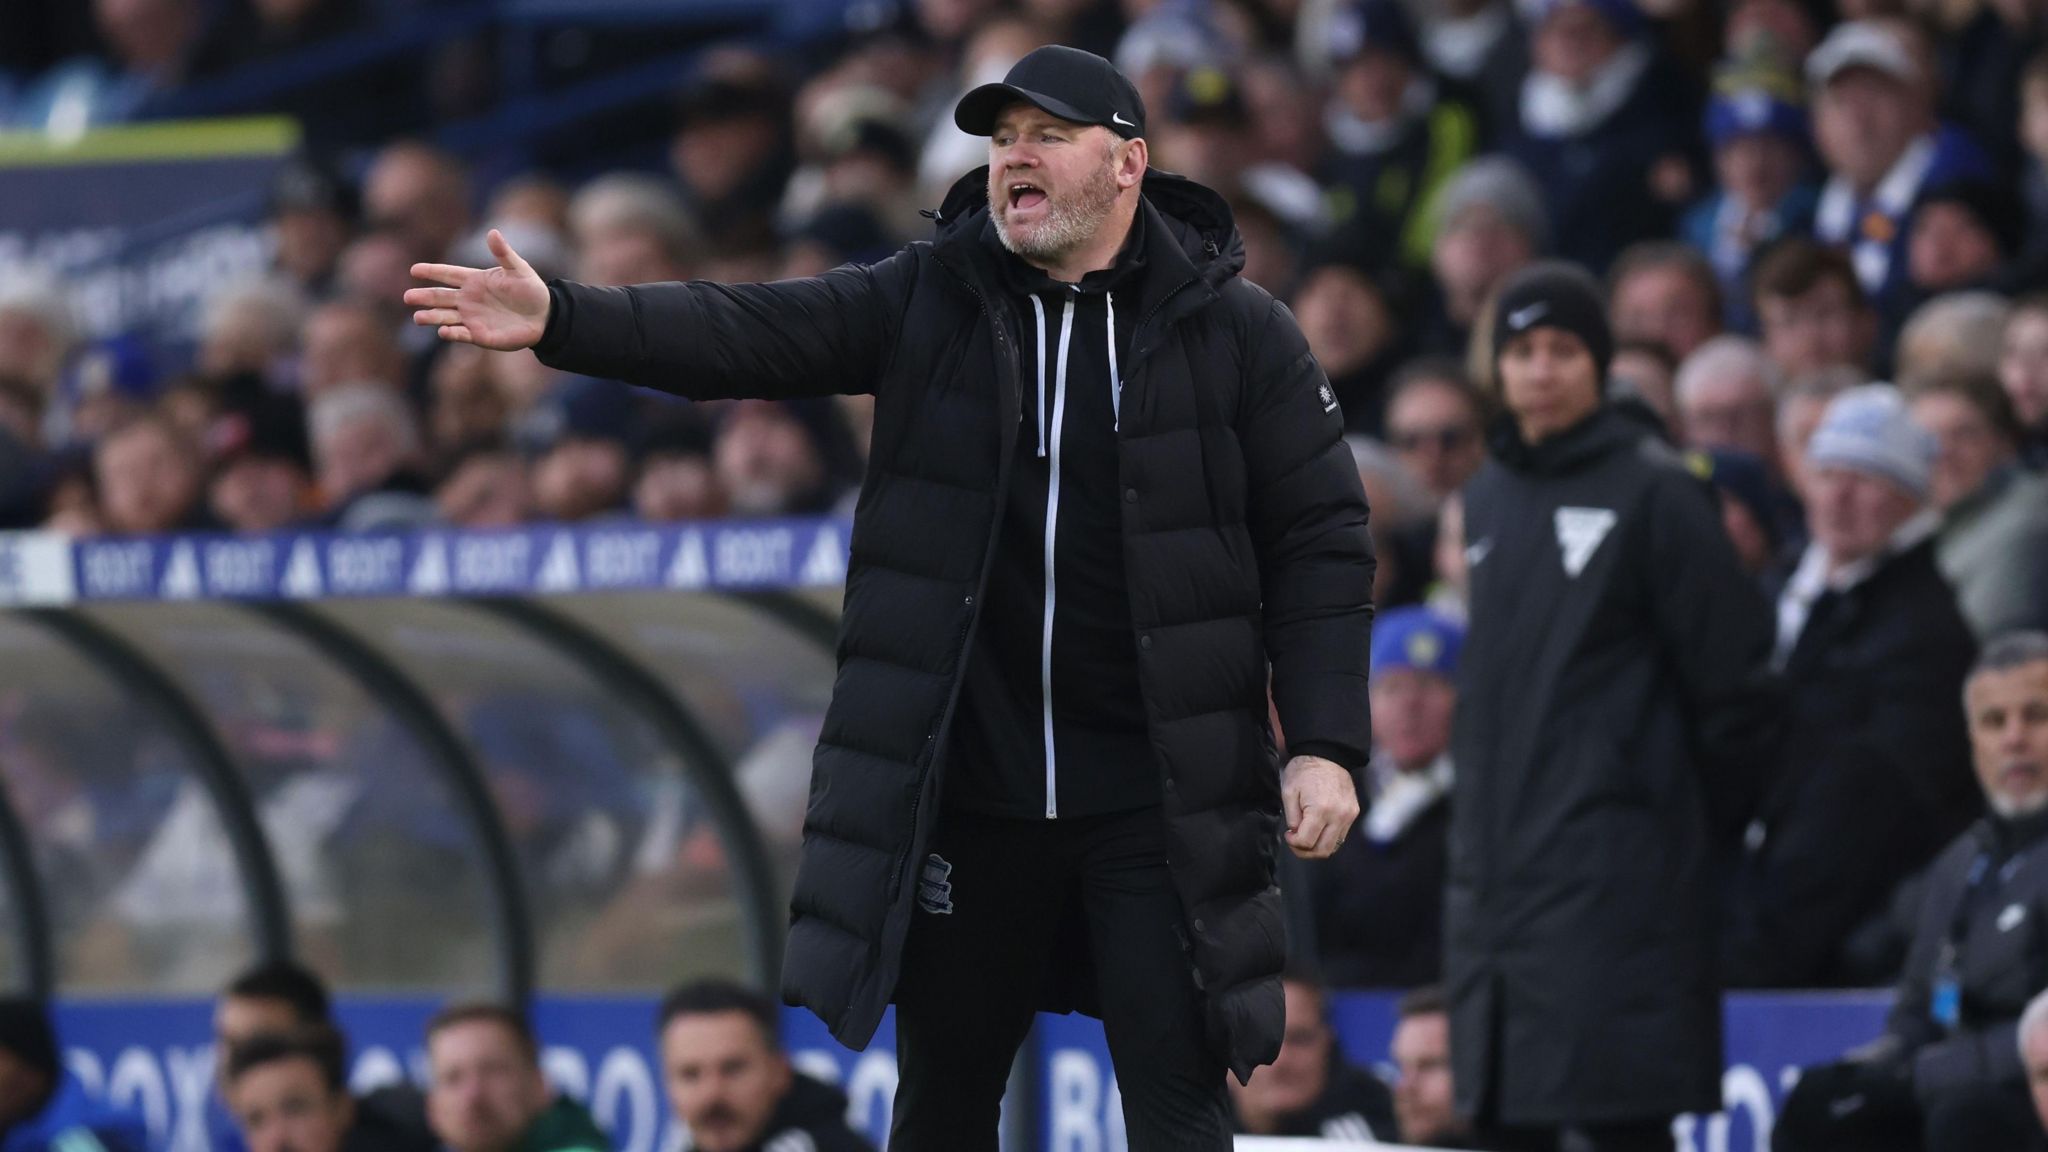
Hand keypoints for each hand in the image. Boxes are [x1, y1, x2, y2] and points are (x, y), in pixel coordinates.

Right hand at [405, 228, 550, 350]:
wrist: (545, 317)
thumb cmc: (531, 290)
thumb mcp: (518, 269)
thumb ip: (503, 253)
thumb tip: (492, 232)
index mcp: (474, 280)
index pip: (448, 274)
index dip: (432, 271)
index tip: (414, 270)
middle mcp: (468, 299)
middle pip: (440, 297)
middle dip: (424, 297)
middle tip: (407, 297)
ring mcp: (472, 318)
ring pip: (445, 317)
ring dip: (431, 317)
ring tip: (417, 317)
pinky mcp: (479, 335)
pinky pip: (461, 334)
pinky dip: (451, 333)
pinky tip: (442, 331)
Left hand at [1281, 755, 1358, 859]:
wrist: (1328, 753)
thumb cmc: (1304, 770)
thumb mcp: (1289, 792)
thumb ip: (1292, 818)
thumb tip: (1297, 834)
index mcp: (1320, 810)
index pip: (1306, 842)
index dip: (1293, 843)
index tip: (1288, 834)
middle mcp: (1339, 816)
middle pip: (1322, 851)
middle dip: (1305, 851)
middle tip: (1295, 842)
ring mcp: (1348, 816)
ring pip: (1333, 846)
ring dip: (1317, 847)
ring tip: (1306, 836)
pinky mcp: (1353, 813)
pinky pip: (1341, 836)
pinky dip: (1328, 838)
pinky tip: (1317, 828)